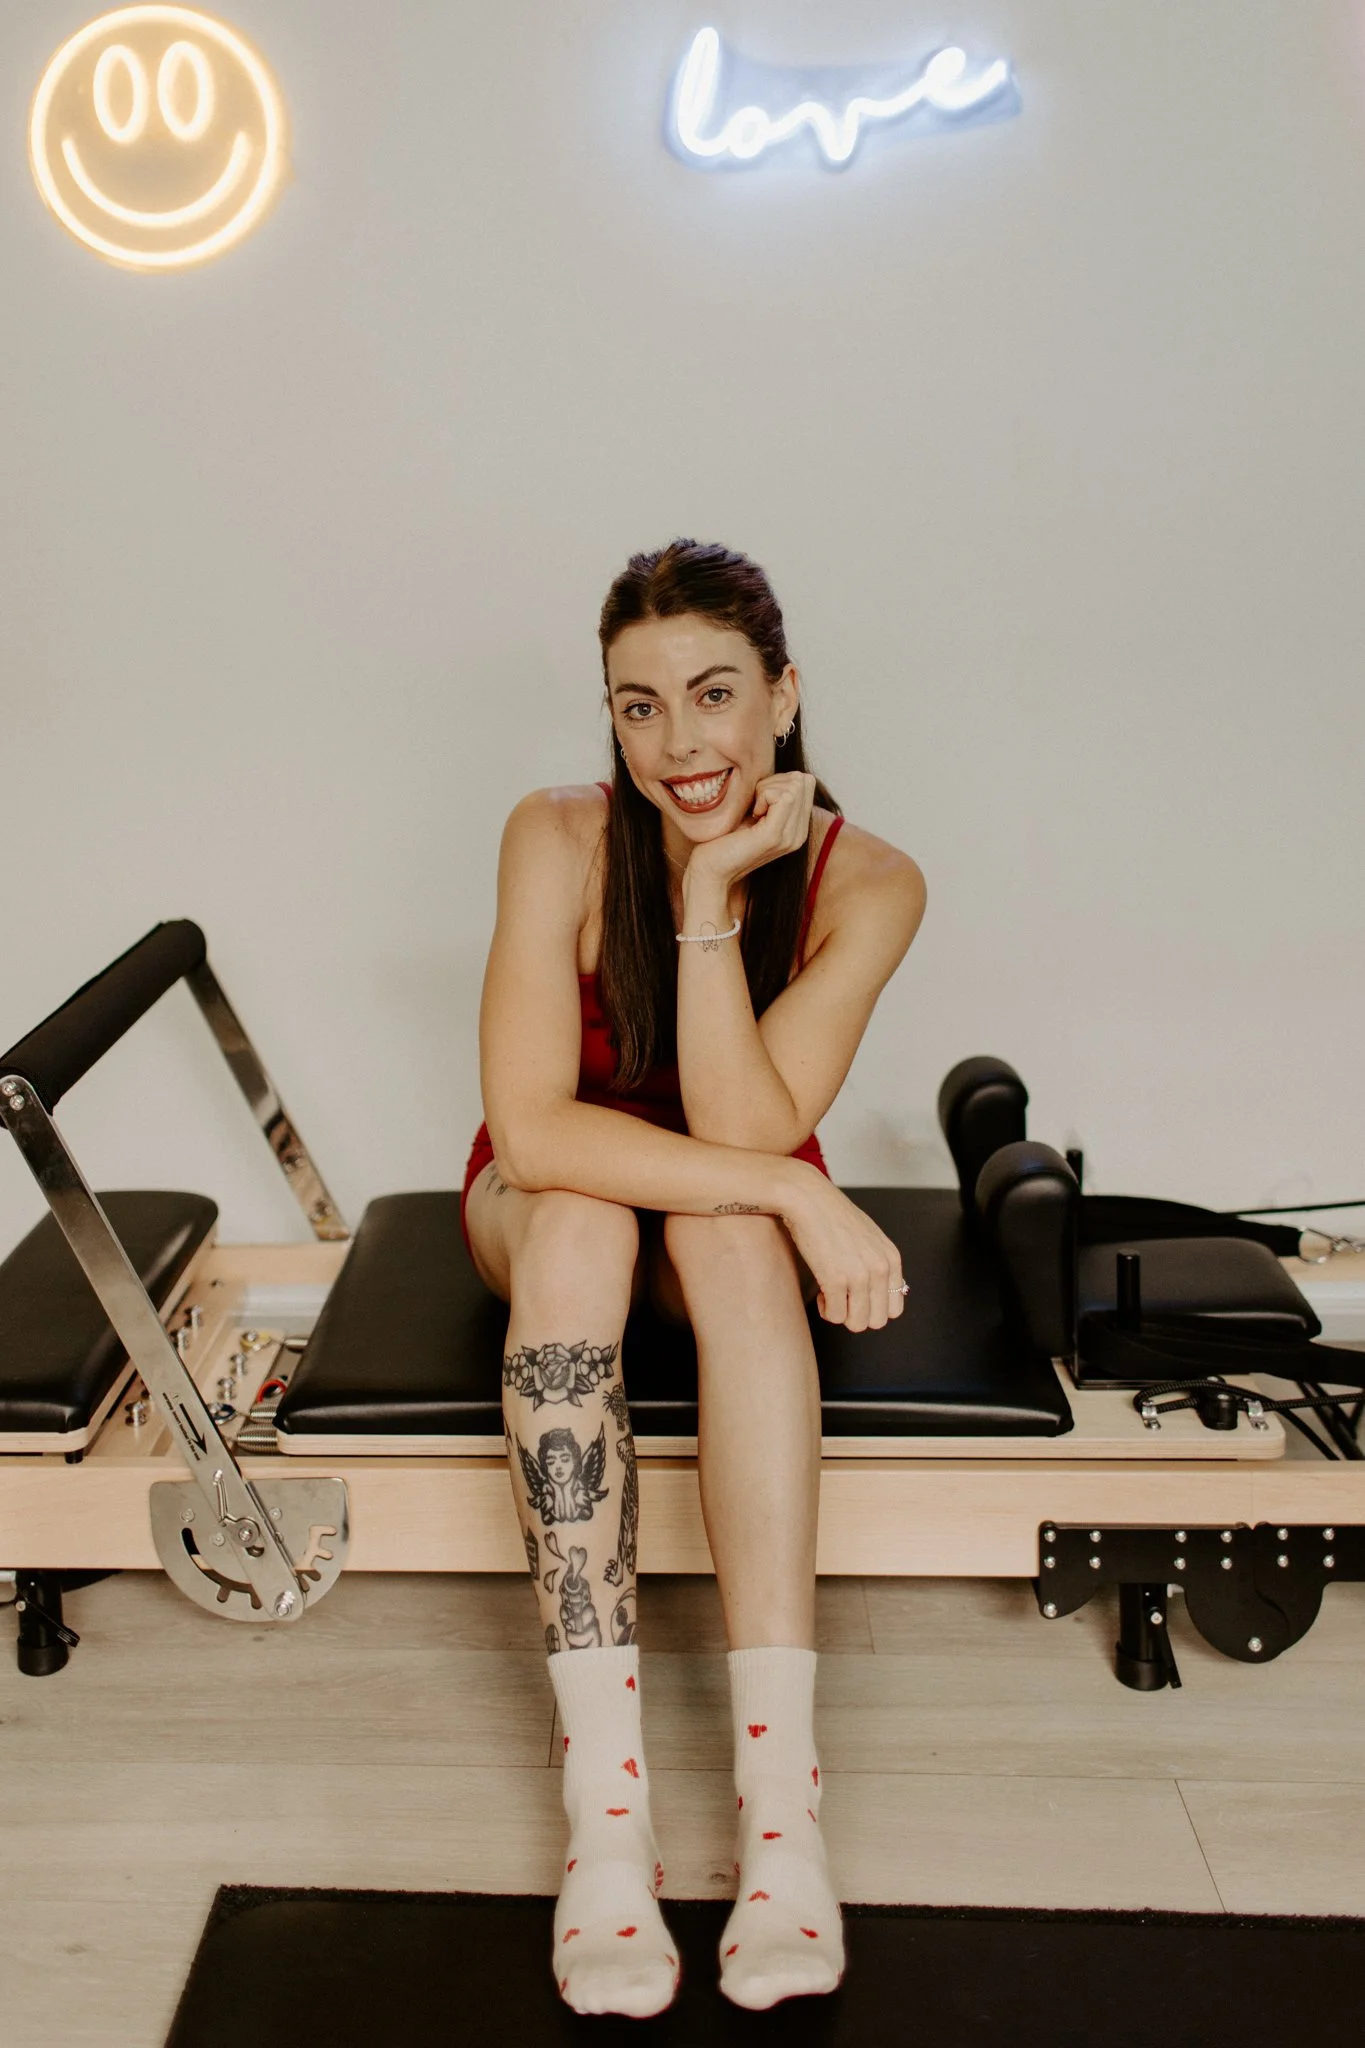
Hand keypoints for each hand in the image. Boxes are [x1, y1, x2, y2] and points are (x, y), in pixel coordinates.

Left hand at [686, 771, 815, 893]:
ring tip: (753, 811)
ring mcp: (790, 837)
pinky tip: (752, 814)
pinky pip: (783, 796)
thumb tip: (790, 774)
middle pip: (801, 781)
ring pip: (794, 785)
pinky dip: (763, 795)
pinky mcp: (775, 836)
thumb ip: (774, 797)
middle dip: (773, 782)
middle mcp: (799, 834)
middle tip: (754, 804)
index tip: (757, 800)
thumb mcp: (755, 812)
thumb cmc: (726, 838)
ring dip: (767, 789)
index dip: (778, 781)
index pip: (805, 782)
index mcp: (797, 828)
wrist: (710, 870)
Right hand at [776, 1162, 907, 1331]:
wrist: (808, 1198)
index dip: (872, 1307)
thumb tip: (878, 1295)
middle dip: (856, 1314)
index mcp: (891, 1259)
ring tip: (830, 1294)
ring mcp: (859, 1276)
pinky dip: (825, 1309)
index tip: (856, 1296)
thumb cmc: (833, 1215)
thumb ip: (879, 1263)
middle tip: (841, 1297)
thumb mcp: (870, 1238)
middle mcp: (880, 1269)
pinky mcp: (835, 1280)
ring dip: (840, 1314)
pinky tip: (820, 1291)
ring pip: (856, 1323)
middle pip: (877, 1321)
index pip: (894, 1308)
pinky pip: (835, 1316)